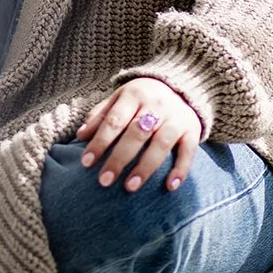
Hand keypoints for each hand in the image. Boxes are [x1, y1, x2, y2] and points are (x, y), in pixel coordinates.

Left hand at [75, 77, 202, 192]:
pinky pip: (189, 151)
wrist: (181, 85)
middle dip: (118, 159)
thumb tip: (80, 136)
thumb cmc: (142, 97)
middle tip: (104, 181)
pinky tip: (169, 187)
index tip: (85, 163)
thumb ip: (101, 115)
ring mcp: (176, 118)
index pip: (114, 120)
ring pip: (161, 144)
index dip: (99, 142)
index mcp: (133, 95)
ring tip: (130, 187)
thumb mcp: (119, 98)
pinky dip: (180, 170)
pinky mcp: (193, 130)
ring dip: (145, 167)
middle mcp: (156, 105)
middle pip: (136, 134)